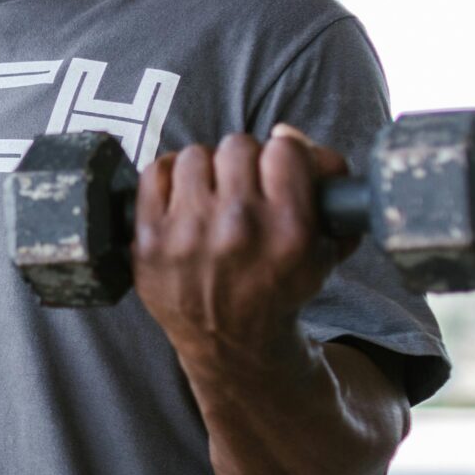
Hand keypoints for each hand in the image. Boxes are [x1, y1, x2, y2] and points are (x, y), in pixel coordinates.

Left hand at [131, 124, 359, 366]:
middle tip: (243, 186)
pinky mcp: (148, 241)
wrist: (232, 342)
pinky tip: (182, 199)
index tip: (278, 173)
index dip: (284, 157)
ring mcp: (188, 235)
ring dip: (205, 170)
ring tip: (212, 196)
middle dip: (244, 163)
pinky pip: (155, 172)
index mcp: (288, 230)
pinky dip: (168, 178)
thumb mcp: (325, 245)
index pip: (284, 149)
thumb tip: (288, 133)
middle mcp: (238, 229)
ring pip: (195, 155)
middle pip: (238, 146)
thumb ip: (327, 182)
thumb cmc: (280, 286)